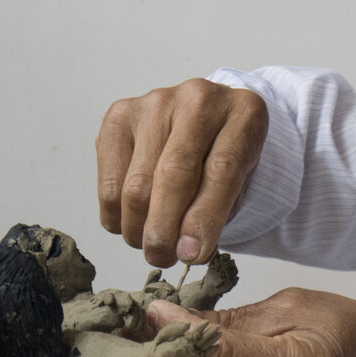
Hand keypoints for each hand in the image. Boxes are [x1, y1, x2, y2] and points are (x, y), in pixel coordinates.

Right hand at [96, 79, 267, 266]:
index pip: (222, 169)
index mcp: (245, 112)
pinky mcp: (120, 115)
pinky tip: (131, 222)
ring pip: (136, 182)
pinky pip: (110, 179)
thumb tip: (185, 253)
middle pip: (173, 174)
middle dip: (164, 228)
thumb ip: (218, 213)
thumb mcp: (241, 183)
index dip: (205, 219)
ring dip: (138, 227)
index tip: (193, 255)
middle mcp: (199, 98)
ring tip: (150, 245)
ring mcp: (155, 102)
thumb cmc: (225, 157)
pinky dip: (116, 213)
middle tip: (162, 258)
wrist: (206, 122)